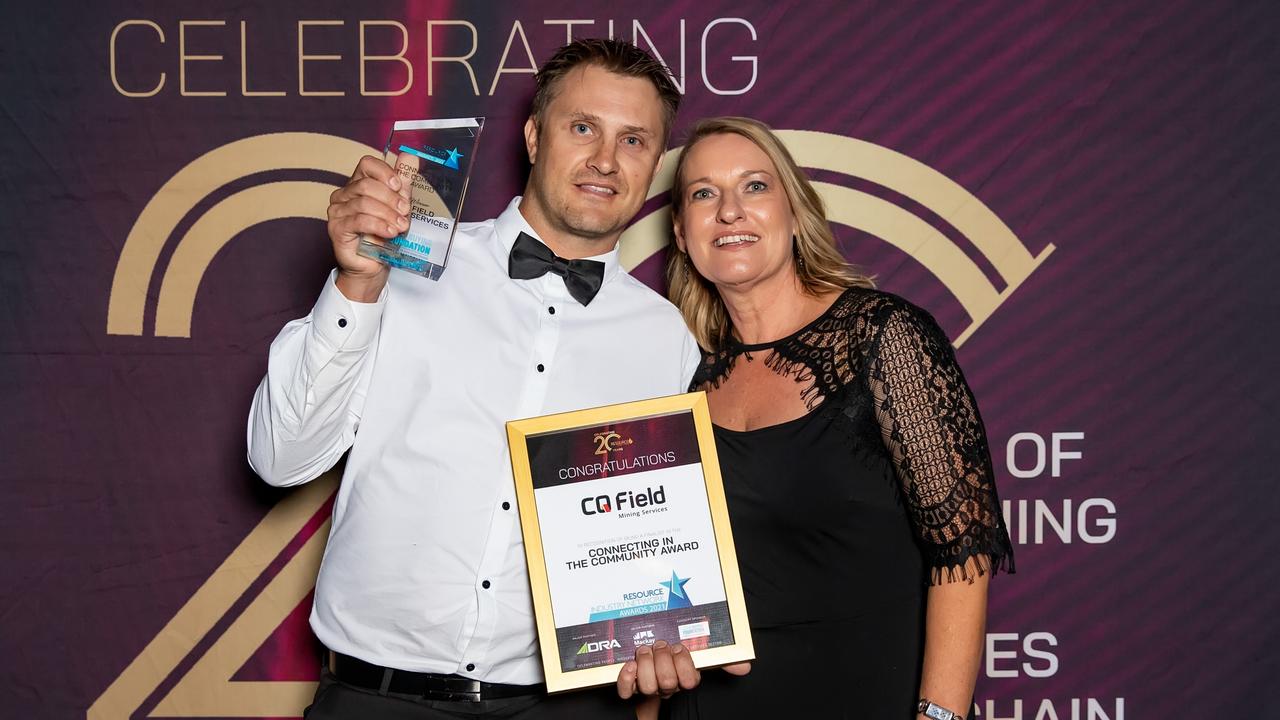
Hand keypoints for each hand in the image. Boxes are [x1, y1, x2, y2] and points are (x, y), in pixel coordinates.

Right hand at [326, 154, 413, 300]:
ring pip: (364, 203)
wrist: (373, 265)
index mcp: (358, 183)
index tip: (399, 186)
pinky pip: (359, 220)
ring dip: (387, 214)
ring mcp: (337, 211)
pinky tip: (390, 232)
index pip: (367, 164)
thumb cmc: (384, 234)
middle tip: (405, 212)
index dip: (384, 172)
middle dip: (391, 199)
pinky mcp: (337, 228)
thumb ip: (402, 181)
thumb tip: (410, 156)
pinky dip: (378, 225)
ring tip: (401, 226)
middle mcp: (344, 194)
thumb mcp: (398, 205)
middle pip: (367, 185)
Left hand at [616, 640, 699, 701]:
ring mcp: (650, 689)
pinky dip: (627, 677)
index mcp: (684, 677)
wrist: (648, 657)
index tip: (677, 647)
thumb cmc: (666, 648)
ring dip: (646, 663)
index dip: (682, 662)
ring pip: (648, 686)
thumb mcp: (679, 641)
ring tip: (644, 650)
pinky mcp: (631, 690)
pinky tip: (630, 664)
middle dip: (662, 658)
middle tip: (658, 645)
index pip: (689, 680)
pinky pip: (626, 691)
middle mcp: (668, 687)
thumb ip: (683, 636)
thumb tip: (690, 619)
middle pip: (668, 682)